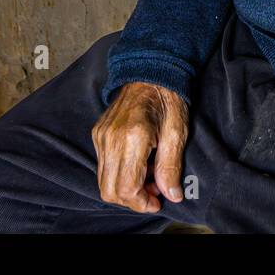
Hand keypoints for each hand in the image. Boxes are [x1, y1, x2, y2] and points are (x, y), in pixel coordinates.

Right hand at [92, 81, 188, 212]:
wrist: (150, 72)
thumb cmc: (168, 99)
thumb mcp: (177, 132)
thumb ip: (171, 166)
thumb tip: (172, 195)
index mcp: (133, 137)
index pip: (127, 187)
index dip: (141, 202)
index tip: (158, 201)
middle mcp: (111, 138)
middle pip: (110, 190)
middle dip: (132, 200)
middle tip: (155, 192)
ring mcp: (101, 136)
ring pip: (104, 181)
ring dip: (125, 188)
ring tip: (149, 176)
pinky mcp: (98, 134)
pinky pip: (103, 166)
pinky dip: (119, 174)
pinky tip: (139, 164)